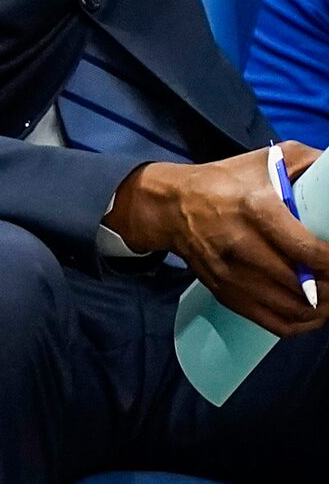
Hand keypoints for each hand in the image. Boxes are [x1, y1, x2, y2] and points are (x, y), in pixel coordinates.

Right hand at [105, 145, 328, 334]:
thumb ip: (310, 164)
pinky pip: (271, 321)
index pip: (307, 251)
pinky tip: (314, 314)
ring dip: (321, 308)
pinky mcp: (225, 292)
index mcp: (256, 209)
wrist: (170, 207)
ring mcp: (231, 274)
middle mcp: (242, 246)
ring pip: (291, 308)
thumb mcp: (266, 160)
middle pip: (303, 286)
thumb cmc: (224, 182)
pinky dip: (300, 324)